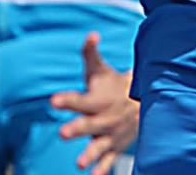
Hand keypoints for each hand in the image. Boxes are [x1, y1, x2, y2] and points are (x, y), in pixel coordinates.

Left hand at [51, 32, 138, 173]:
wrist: (142, 101)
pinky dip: (103, 169)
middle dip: (77, 128)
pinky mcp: (115, 147)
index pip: (80, 99)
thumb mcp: (100, 68)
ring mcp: (110, 134)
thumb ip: (90, 53)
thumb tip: (91, 34)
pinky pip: (110, 160)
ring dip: (90, 155)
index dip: (67, 99)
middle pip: (88, 124)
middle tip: (62, 133)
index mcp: (98, 99)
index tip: (53, 101)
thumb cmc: (112, 83)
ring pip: (99, 146)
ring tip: (79, 164)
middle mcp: (104, 118)